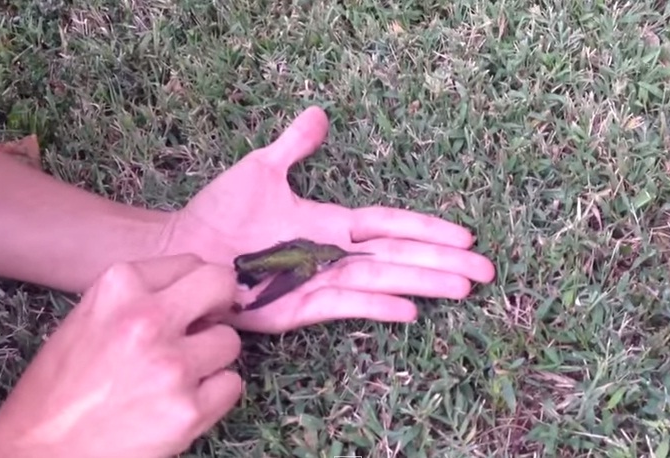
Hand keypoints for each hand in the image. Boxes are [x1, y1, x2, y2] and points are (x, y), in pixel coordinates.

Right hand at [0, 255, 241, 457]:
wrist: (37, 451)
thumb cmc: (59, 386)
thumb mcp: (88, 318)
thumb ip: (138, 297)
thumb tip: (196, 293)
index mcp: (118, 287)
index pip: (190, 262)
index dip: (193, 287)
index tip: (191, 304)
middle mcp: (147, 319)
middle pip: (221, 284)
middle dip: (220, 303)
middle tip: (206, 325)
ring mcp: (171, 366)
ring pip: (229, 341)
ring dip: (211, 358)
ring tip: (176, 376)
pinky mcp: (188, 410)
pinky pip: (231, 385)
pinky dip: (213, 394)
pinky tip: (181, 401)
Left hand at [163, 106, 495, 333]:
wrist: (183, 249)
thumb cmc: (220, 214)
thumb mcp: (260, 170)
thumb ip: (293, 146)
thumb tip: (319, 114)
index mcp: (328, 223)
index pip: (387, 225)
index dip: (424, 228)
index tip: (464, 234)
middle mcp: (331, 255)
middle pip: (396, 256)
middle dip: (440, 261)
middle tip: (486, 270)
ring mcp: (316, 283)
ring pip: (379, 281)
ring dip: (421, 283)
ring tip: (462, 287)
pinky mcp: (296, 308)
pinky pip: (343, 306)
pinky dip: (375, 308)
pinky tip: (409, 310)